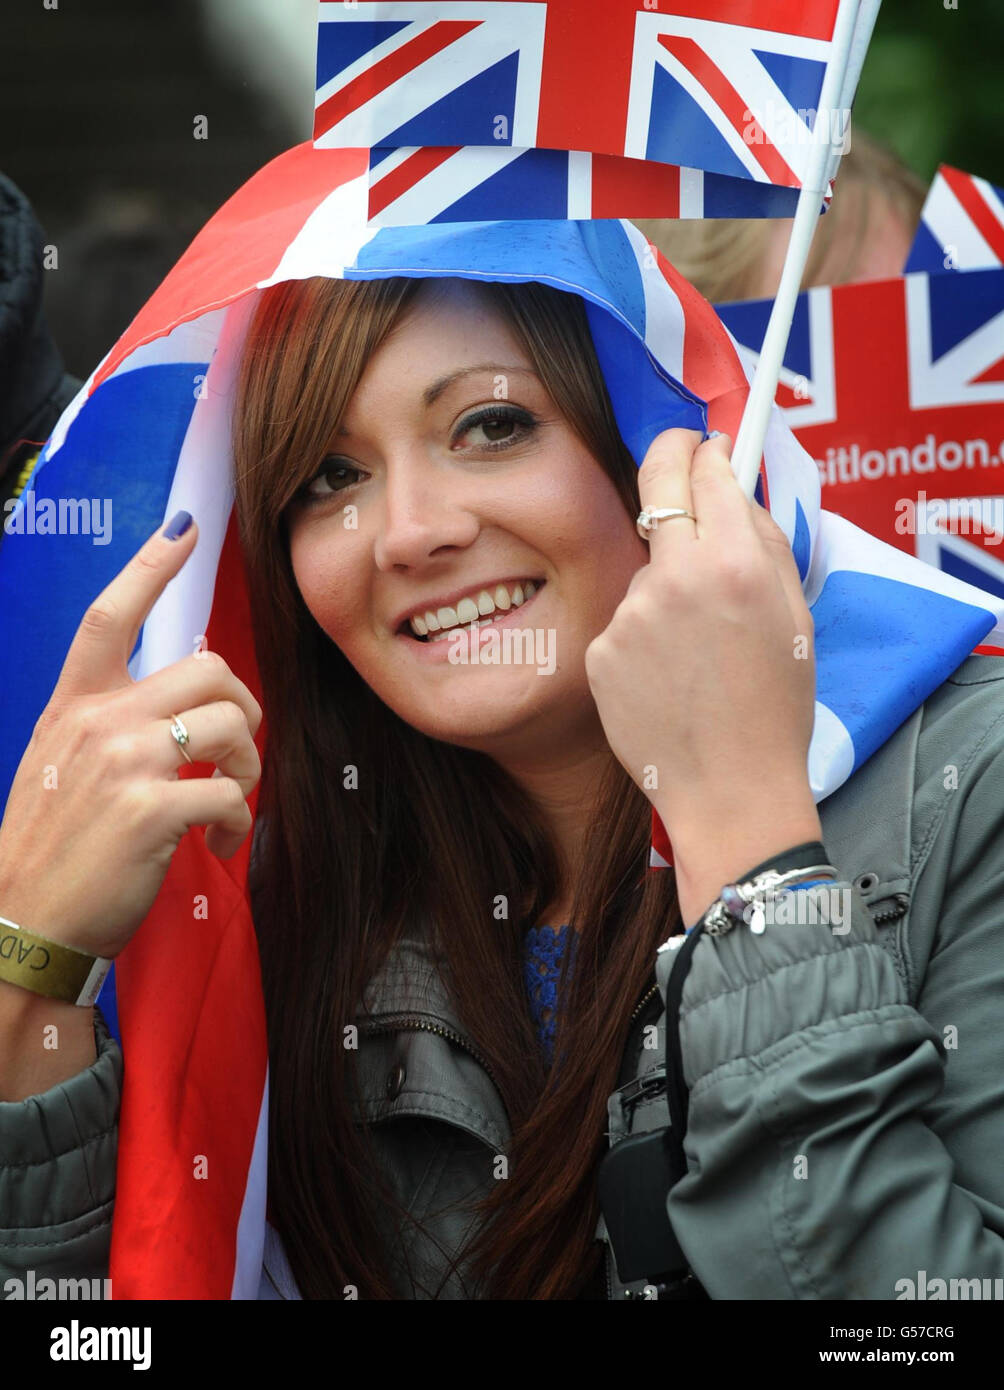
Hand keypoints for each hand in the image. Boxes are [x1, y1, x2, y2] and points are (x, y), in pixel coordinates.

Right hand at [0, 516, 262, 960]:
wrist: (24, 926)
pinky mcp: (151, 809)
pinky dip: (239, 821)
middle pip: (207, 668)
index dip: (148, 567)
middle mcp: (97, 722)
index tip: (182, 530)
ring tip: (229, 801)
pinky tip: (219, 843)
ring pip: (231, 721)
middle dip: (242, 707)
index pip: (108, 617)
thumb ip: (105, 728)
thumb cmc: (50, 852)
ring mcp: (124, 762)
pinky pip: (232, 792)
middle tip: (236, 753)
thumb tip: (168, 707)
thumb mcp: (57, 769)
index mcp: (72, 707)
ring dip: (249, 765)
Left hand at [584, 429, 821, 923]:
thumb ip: (766, 542)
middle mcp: (676, 578)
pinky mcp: (600, 649)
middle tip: (677, 459)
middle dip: (668, 461)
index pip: (707, 469)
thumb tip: (734, 489)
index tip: (704, 445)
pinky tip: (668, 676)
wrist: (730, 790)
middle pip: (657, 483)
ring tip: (695, 649)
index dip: (705, 448)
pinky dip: (643, 634)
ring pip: (646, 567)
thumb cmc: (774, 709)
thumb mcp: (795, 617)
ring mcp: (630, 613)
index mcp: (737, 564)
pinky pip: (625, 619)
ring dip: (665, 583)